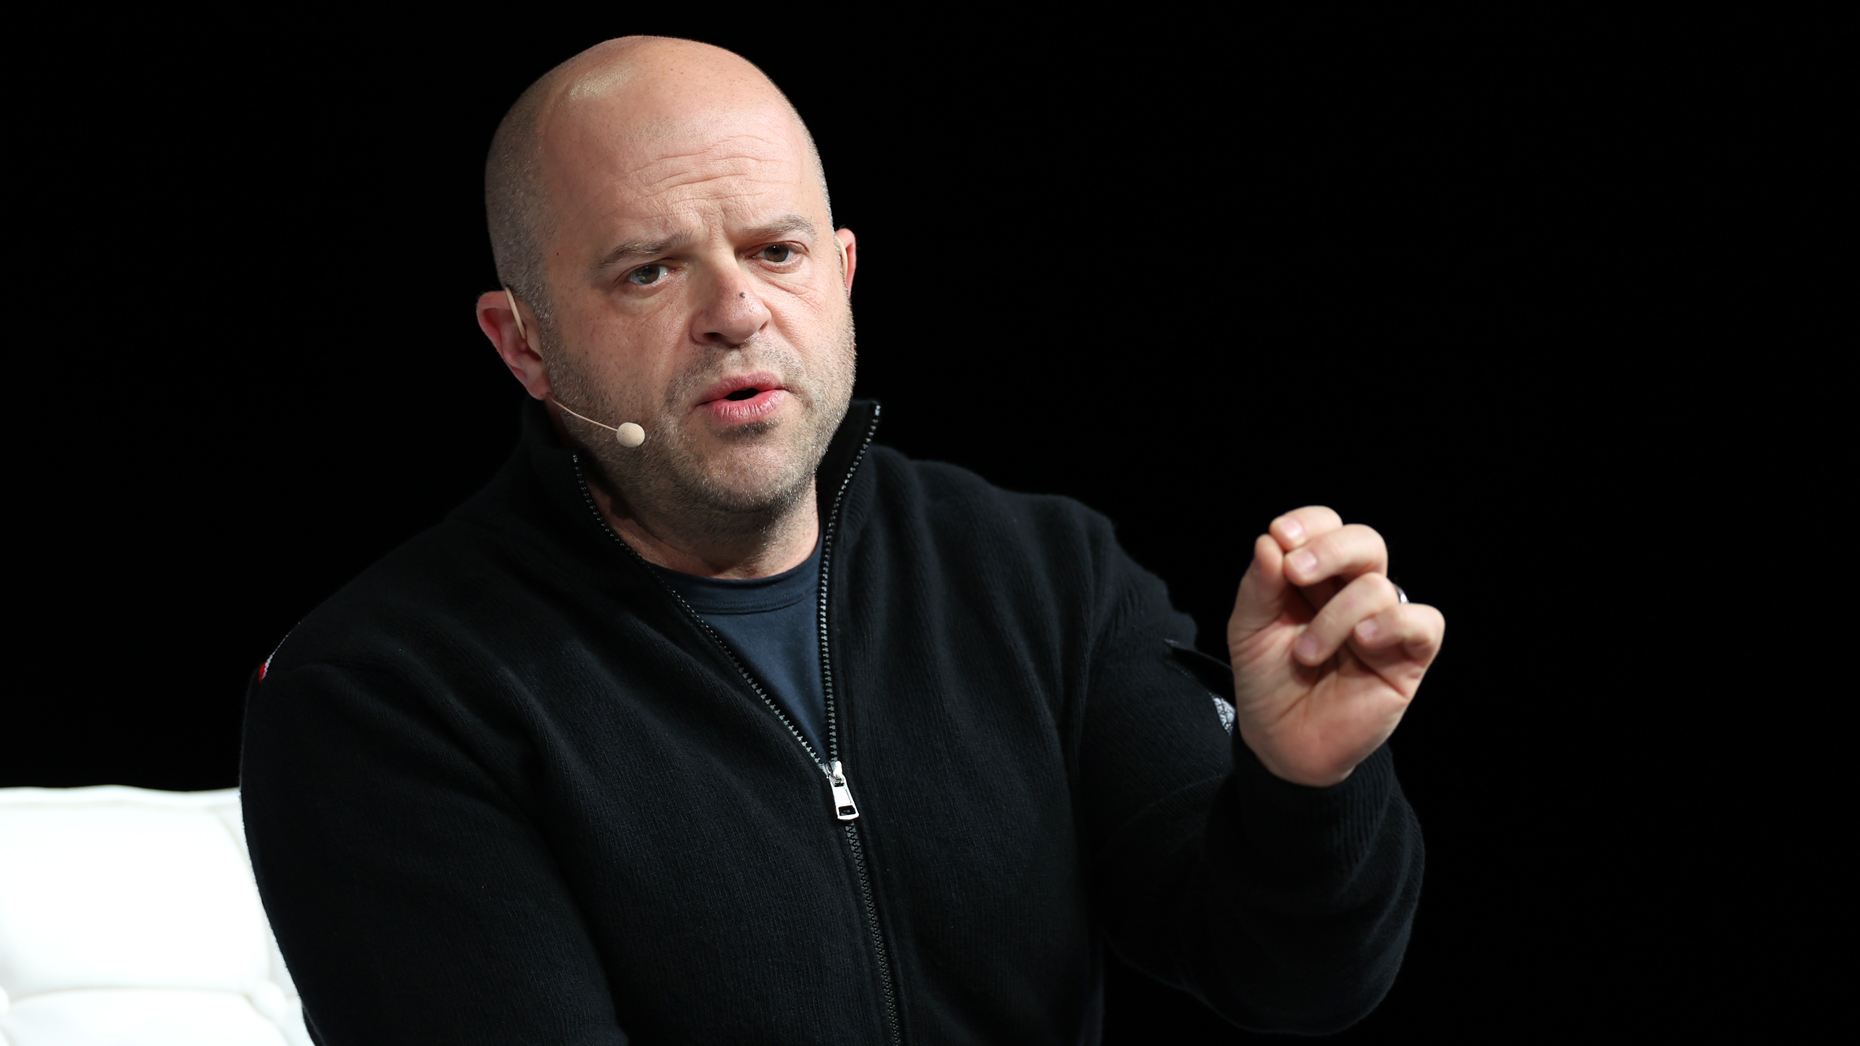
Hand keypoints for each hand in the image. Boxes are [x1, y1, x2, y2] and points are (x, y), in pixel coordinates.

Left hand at [1226, 506, 1444, 786]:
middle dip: (1329, 549)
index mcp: (1316, 577)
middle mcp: (1352, 593)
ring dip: (1335, 615)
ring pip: (1379, 586)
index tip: (1279, 537)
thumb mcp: (1248, 629)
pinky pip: (1425, 623)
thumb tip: (1269, 542)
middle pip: (1365, 542)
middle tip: (1295, 573)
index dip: (1308, 523)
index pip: (1326, 527)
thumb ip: (1259, 586)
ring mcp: (1382, 623)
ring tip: (1305, 654)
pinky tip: (1361, 641)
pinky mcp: (1408, 658)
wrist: (1281, 743)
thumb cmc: (1267, 681)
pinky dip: (1392, 623)